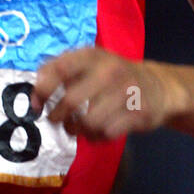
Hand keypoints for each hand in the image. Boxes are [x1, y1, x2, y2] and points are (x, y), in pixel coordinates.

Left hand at [31, 48, 183, 140]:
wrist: (159, 87)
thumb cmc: (112, 76)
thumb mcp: (88, 64)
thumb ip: (57, 72)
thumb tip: (34, 98)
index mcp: (93, 55)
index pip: (60, 68)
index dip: (42, 89)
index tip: (37, 104)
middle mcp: (110, 70)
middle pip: (71, 101)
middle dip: (58, 117)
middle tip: (58, 120)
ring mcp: (126, 92)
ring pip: (89, 122)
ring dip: (79, 130)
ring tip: (80, 127)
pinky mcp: (139, 113)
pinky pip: (106, 134)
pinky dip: (98, 137)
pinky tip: (99, 131)